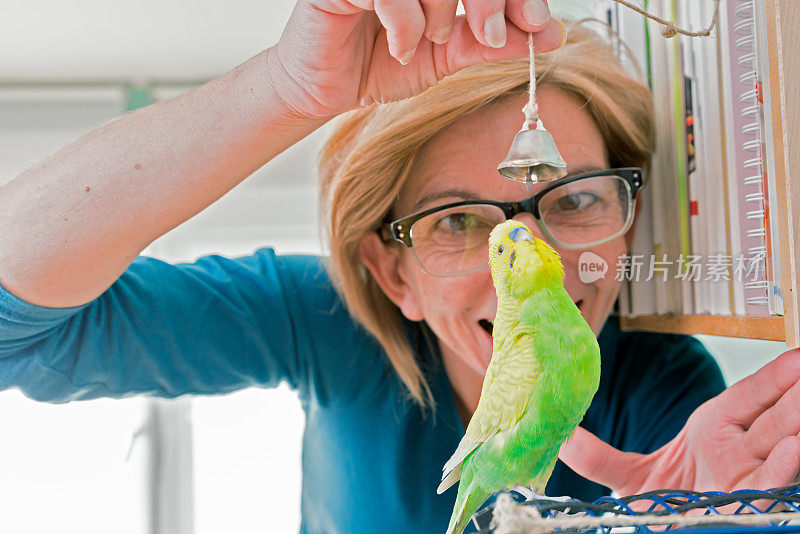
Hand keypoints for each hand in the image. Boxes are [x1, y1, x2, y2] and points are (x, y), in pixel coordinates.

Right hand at [268, 0, 564, 117]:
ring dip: (440, 14)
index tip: (534, 23)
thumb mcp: (447, 53)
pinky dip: (405, 24)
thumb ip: (492, 41)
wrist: (327, 89)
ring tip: (424, 42)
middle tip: (491, 37)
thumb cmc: (380, 62)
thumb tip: (553, 34)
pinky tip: (399, 47)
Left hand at [559, 349, 799, 494]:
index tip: (794, 359)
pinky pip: (774, 484)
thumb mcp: (631, 480)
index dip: (772, 380)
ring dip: (798, 418)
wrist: (675, 530)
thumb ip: (598, 459)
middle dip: (794, 394)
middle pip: (774, 417)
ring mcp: (752, 476)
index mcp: (714, 431)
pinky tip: (797, 447)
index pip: (749, 399)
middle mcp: (740, 451)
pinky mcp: (754, 503)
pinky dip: (786, 467)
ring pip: (783, 442)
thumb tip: (561, 437)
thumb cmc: (664, 505)